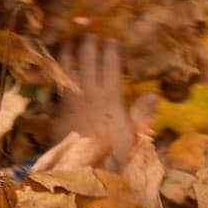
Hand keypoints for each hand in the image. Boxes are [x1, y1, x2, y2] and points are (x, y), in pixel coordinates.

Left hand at [34, 35, 154, 171]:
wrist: (84, 172)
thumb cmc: (113, 156)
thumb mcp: (133, 135)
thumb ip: (141, 113)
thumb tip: (153, 93)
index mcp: (110, 101)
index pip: (111, 69)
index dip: (111, 53)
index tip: (111, 40)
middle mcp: (89, 98)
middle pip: (87, 65)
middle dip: (88, 47)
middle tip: (88, 34)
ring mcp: (71, 104)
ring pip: (68, 72)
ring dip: (68, 55)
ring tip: (67, 41)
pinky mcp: (57, 113)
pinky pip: (56, 87)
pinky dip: (56, 74)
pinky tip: (54, 66)